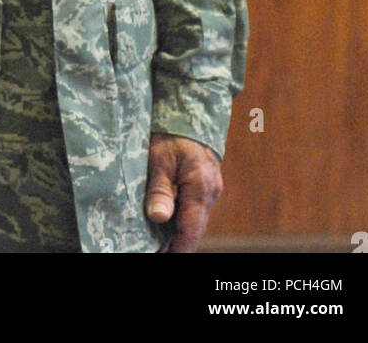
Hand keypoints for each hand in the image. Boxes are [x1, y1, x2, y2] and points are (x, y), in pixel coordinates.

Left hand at [144, 133, 222, 252]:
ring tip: (157, 241)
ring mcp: (211, 188)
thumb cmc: (172, 132)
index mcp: (200, 187)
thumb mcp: (159, 158)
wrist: (191, 110)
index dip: (178, 249)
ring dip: (178, 231)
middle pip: (194, 228)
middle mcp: (210, 192)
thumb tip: (158, 218)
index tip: (163, 257)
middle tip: (155, 251)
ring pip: (195, 219)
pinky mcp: (207, 184)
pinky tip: (166, 222)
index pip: (190, 230)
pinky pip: (195, 208)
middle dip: (176, 243)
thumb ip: (160, 188)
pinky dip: (182, 217)